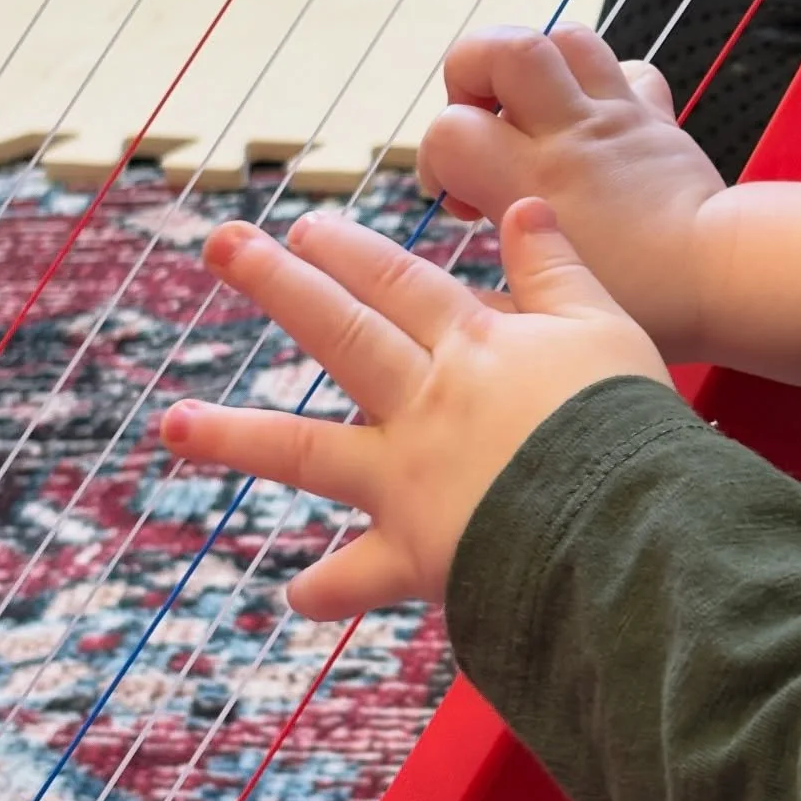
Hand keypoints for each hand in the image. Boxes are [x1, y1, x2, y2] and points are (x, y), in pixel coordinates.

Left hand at [160, 199, 668, 614]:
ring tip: (171, 423)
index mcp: (473, 345)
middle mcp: (426, 402)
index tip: (301, 228)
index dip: (349, 251)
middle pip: (341, 334)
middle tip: (220, 246)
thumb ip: (557, 269)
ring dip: (238, 436)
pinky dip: (330, 587)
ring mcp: (411, 479)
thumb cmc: (625, 423)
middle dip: (278, 286)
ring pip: (310, 450)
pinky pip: (364, 576)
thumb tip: (525, 205)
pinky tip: (294, 595)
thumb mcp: (605, 326)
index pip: (398, 283)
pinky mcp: (420, 554)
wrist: (629, 524)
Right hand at [417, 24, 725, 361]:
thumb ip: (494, 293)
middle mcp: (569, 135)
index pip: (448, 130)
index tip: (456, 198)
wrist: (731, 278)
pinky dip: (600, 83)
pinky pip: (626, 68)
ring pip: (565, 38)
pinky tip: (591, 123)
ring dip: (533, 64)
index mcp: (533, 181)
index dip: (432, 159)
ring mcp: (616, 116)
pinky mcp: (655, 116)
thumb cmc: (646, 305)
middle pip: (504, 45)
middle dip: (470, 69)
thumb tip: (456, 301)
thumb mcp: (548, 313)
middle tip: (480, 121)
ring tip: (529, 110)